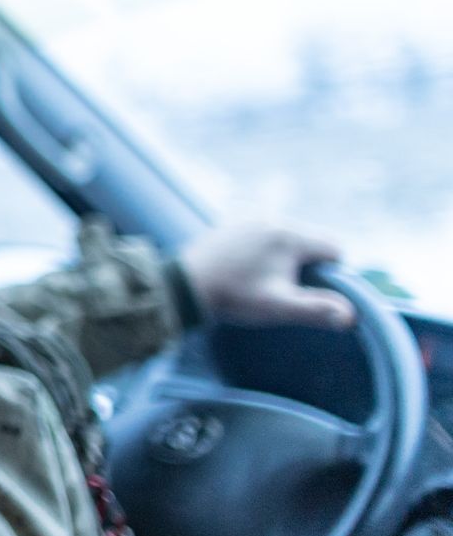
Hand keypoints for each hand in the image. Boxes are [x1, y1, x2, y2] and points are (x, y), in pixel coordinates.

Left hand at [179, 224, 353, 329]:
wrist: (184, 286)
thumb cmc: (234, 297)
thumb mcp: (278, 307)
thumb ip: (316, 309)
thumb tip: (351, 316)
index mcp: (289, 236)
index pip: (333, 247)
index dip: (332, 272)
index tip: (312, 291)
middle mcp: (272, 219)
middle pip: (310, 241)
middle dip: (308, 265)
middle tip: (285, 289)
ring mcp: (249, 220)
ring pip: (286, 238)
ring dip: (285, 258)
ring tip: (263, 281)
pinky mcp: (232, 225)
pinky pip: (263, 236)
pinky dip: (263, 252)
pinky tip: (247, 272)